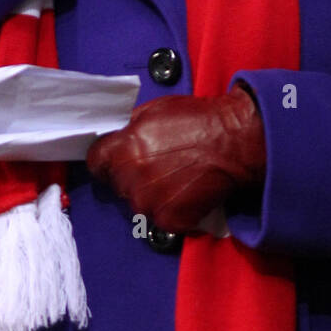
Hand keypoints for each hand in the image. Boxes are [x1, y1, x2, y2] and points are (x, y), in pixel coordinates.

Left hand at [85, 85, 265, 233]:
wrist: (235, 143)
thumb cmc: (199, 121)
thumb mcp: (154, 110)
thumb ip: (129, 128)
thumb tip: (116, 137)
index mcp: (124, 149)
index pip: (95, 163)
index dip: (105, 160)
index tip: (114, 161)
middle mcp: (131, 178)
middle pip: (116, 184)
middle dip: (130, 176)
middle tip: (156, 166)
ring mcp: (149, 202)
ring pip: (137, 203)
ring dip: (149, 194)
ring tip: (173, 178)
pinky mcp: (170, 220)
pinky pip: (159, 218)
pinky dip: (170, 209)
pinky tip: (184, 193)